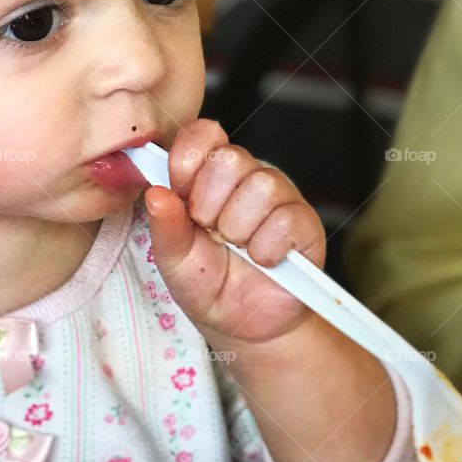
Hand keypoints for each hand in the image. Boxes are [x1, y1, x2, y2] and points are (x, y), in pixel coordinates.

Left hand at [145, 119, 325, 346]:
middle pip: (228, 159)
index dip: (188, 161)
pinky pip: (286, 220)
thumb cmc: (208, 286)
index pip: (202, 136)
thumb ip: (165, 227)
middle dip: (209, 205)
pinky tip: (263, 260)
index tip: (182, 195)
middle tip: (211, 233)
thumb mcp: (173, 260)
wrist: (244, 326)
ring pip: (260, 187)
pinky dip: (266, 249)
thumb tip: (156, 194)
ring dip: (239, 230)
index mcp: (208, 177)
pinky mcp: (306, 223)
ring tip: (238, 249)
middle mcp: (245, 178)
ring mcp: (279, 197)